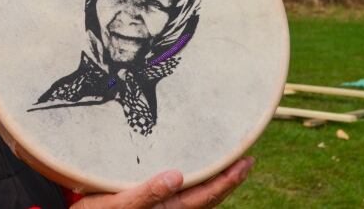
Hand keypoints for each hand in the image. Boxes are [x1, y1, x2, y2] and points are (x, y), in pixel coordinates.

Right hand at [71, 157, 253, 208]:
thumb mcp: (116, 204)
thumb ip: (146, 194)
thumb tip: (178, 176)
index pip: (207, 195)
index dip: (229, 180)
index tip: (246, 162)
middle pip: (208, 198)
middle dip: (229, 180)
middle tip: (247, 160)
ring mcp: (162, 208)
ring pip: (198, 197)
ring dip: (216, 181)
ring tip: (228, 165)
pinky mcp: (151, 204)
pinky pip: (185, 195)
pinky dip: (198, 183)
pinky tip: (195, 173)